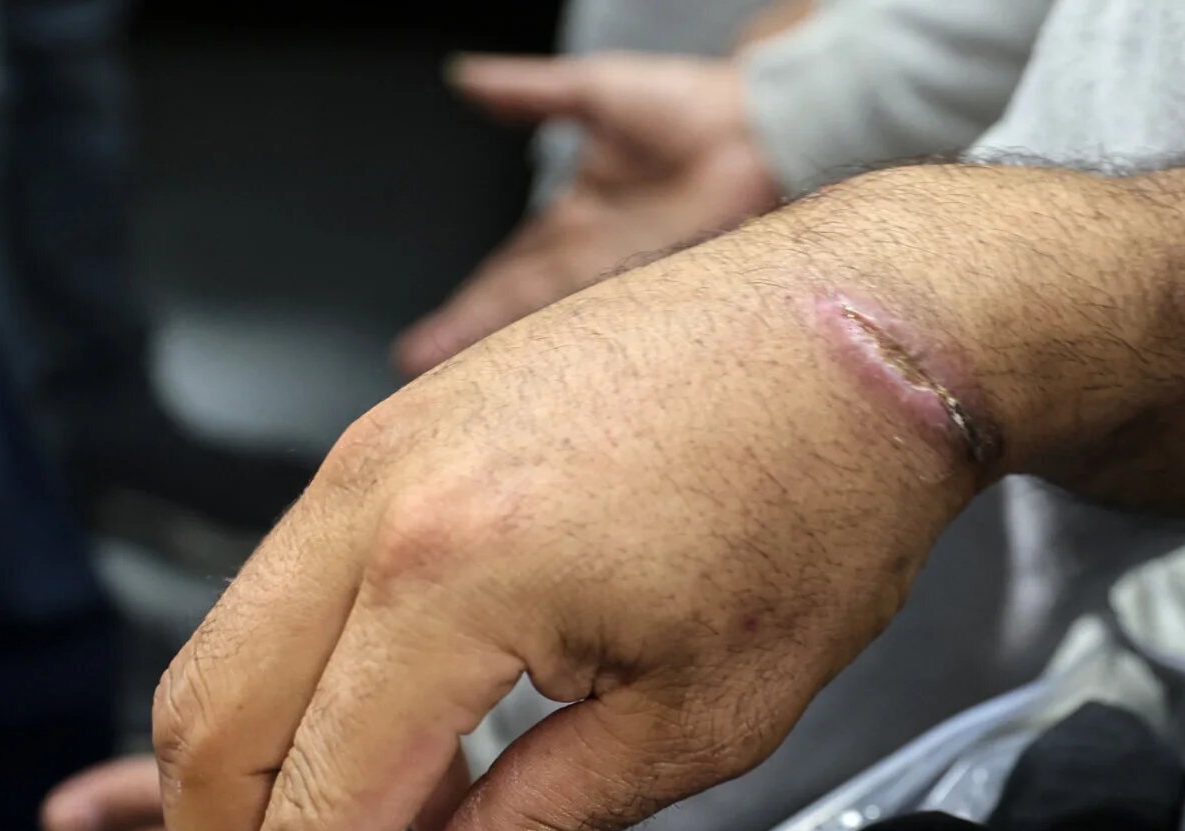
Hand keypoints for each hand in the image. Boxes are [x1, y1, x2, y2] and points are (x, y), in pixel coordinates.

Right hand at [156, 198, 1024, 830]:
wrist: (871, 334)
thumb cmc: (822, 495)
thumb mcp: (703, 714)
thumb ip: (545, 824)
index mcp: (450, 574)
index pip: (315, 799)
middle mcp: (383, 492)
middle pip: (215, 714)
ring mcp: (387, 442)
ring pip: (243, 640)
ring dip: (272, 770)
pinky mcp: (414, 424)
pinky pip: (308, 577)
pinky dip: (320, 681)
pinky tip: (412, 750)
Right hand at [393, 53, 780, 377]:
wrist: (766, 122)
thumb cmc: (694, 106)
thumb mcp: (594, 91)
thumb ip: (528, 91)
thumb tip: (465, 77)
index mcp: (574, 224)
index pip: (505, 277)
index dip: (464, 312)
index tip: (418, 349)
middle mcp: (598, 262)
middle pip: (521, 315)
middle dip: (472, 351)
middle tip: (424, 388)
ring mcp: (632, 279)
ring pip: (560, 329)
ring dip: (519, 364)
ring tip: (470, 399)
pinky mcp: (668, 288)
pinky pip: (618, 328)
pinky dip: (587, 357)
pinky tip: (552, 384)